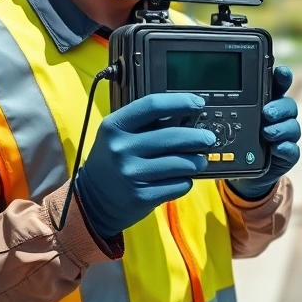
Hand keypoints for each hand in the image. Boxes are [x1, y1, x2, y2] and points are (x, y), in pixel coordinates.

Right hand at [73, 93, 214, 238]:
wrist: (92, 200)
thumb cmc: (112, 161)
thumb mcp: (118, 136)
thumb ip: (146, 125)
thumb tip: (188, 117)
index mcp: (115, 126)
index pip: (153, 105)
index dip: (181, 101)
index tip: (199, 103)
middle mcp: (122, 148)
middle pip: (173, 136)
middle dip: (198, 137)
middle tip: (209, 138)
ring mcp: (132, 174)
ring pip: (181, 163)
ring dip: (197, 162)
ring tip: (199, 161)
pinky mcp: (142, 196)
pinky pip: (178, 185)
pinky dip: (185, 181)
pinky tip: (180, 179)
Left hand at [226, 66, 300, 199]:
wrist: (243, 169)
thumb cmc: (237, 138)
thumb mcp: (228, 120)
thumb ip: (224, 107)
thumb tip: (203, 96)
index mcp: (267, 103)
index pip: (278, 85)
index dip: (282, 77)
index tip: (280, 72)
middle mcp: (279, 117)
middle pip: (289, 105)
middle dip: (279, 107)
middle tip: (267, 113)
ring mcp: (285, 136)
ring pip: (292, 126)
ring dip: (281, 128)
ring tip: (266, 133)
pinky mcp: (287, 154)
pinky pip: (292, 150)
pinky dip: (286, 148)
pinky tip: (277, 148)